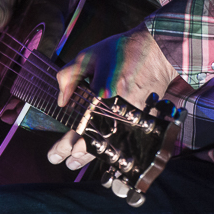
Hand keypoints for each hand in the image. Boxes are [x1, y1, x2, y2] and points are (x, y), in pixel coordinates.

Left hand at [47, 24, 176, 180]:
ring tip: (78, 163)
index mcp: (102, 94)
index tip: (55, 154)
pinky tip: (106, 158)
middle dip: (78, 155)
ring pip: (112, 145)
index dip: (66, 144)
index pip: (80, 126)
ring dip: (94, 157)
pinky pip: (127, 140)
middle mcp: (118, 110)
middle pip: (95, 141)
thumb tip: (61, 101)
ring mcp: (134, 117)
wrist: (157, 50)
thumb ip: (69, 76)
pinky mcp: (145, 119)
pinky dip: (115, 151)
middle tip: (65, 162)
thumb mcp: (88, 56)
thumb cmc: (121, 50)